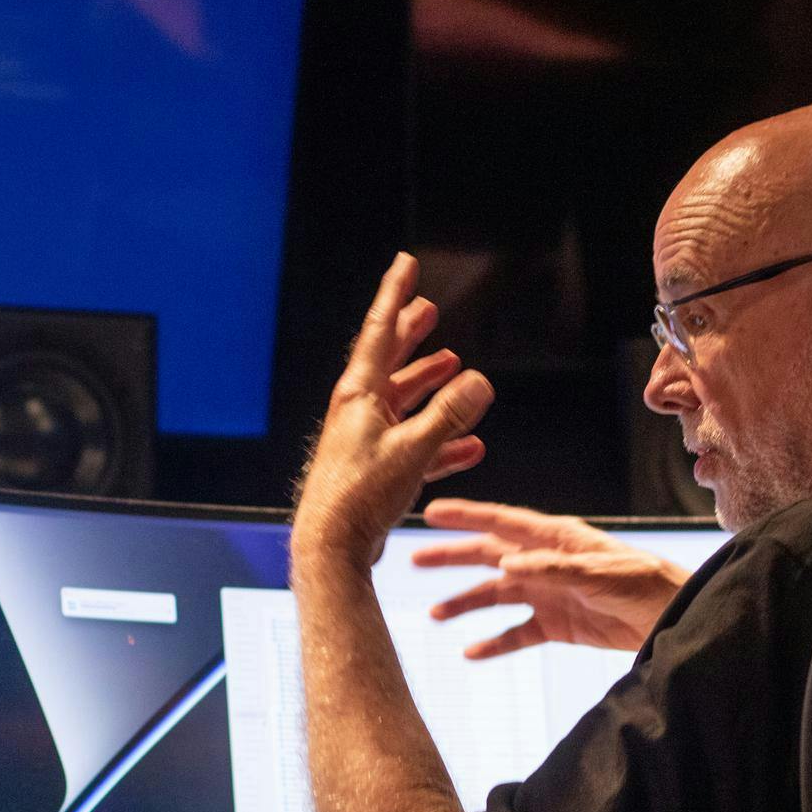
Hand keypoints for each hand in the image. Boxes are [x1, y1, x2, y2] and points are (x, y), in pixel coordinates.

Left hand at [292, 253, 494, 566]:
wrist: (331, 547)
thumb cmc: (361, 496)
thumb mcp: (413, 450)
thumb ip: (448, 416)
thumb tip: (479, 381)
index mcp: (360, 395)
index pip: (381, 331)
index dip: (395, 295)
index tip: (405, 264)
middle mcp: (359, 411)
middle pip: (389, 361)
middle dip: (411, 334)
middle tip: (426, 309)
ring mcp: (366, 440)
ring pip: (402, 402)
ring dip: (427, 384)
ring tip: (450, 366)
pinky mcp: (376, 471)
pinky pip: (414, 446)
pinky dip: (440, 442)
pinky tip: (469, 447)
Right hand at [411, 499, 691, 658]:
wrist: (672, 617)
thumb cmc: (642, 583)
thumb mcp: (597, 573)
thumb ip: (551, 569)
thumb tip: (503, 566)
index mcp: (555, 538)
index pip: (502, 522)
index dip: (466, 516)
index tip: (431, 510)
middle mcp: (545, 562)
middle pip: (489, 557)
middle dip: (452, 557)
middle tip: (414, 560)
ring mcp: (549, 593)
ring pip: (497, 596)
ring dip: (466, 603)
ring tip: (434, 615)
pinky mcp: (558, 625)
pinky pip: (518, 633)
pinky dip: (495, 642)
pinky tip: (470, 652)